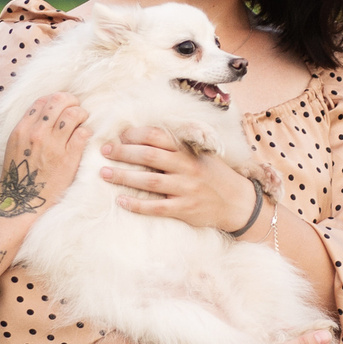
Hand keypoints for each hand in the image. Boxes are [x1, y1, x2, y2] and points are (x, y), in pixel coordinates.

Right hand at [0, 93, 89, 216]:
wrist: (23, 202)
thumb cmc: (20, 176)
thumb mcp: (15, 147)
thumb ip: (27, 129)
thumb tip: (45, 114)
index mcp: (22, 130)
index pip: (42, 101)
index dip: (55, 100)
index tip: (62, 106)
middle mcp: (37, 133)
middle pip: (58, 101)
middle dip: (71, 101)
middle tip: (76, 109)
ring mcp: (53, 145)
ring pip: (74, 114)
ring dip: (81, 114)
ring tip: (82, 121)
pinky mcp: (69, 157)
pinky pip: (83, 133)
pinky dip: (86, 131)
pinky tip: (84, 137)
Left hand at [99, 126, 259, 230]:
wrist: (238, 203)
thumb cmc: (215, 176)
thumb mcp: (202, 155)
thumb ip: (179, 147)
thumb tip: (146, 138)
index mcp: (189, 151)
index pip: (158, 136)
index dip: (136, 134)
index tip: (119, 135)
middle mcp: (186, 167)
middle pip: (149, 155)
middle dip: (123, 152)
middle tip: (104, 151)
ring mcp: (185, 189)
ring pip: (149, 181)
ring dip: (124, 176)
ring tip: (104, 173)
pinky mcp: (184, 209)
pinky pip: (156, 207)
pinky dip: (137, 204)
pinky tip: (120, 201)